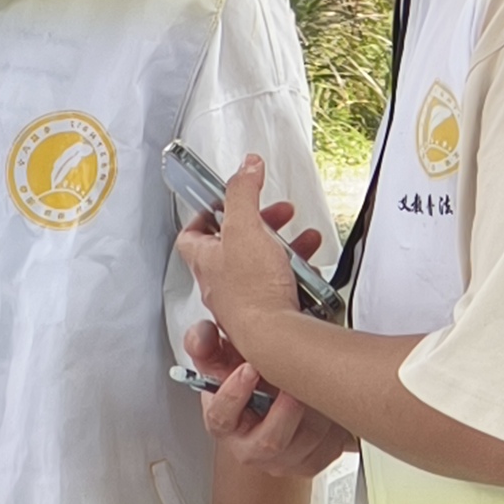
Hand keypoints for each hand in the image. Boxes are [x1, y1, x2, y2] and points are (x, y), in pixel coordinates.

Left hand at [174, 147, 309, 337]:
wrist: (276, 337)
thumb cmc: (252, 292)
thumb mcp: (245, 227)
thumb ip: (243, 192)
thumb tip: (245, 166)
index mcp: (206, 259)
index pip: (193, 233)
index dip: (208, 213)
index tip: (226, 200)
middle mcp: (220, 282)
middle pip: (235, 245)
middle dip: (260, 225)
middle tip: (277, 215)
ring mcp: (244, 299)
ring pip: (262, 264)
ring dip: (284, 248)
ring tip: (303, 240)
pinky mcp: (269, 312)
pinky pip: (282, 285)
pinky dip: (298, 273)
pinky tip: (310, 269)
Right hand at [183, 325, 359, 475]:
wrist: (269, 402)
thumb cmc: (246, 383)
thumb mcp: (220, 358)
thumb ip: (205, 342)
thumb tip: (202, 334)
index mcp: (222, 423)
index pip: (221, 418)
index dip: (234, 394)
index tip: (249, 369)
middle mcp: (249, 448)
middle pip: (270, 442)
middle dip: (287, 411)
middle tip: (295, 384)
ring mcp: (280, 461)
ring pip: (306, 444)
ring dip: (316, 413)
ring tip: (317, 388)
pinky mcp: (309, 464)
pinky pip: (329, 449)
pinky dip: (334, 425)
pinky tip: (328, 406)